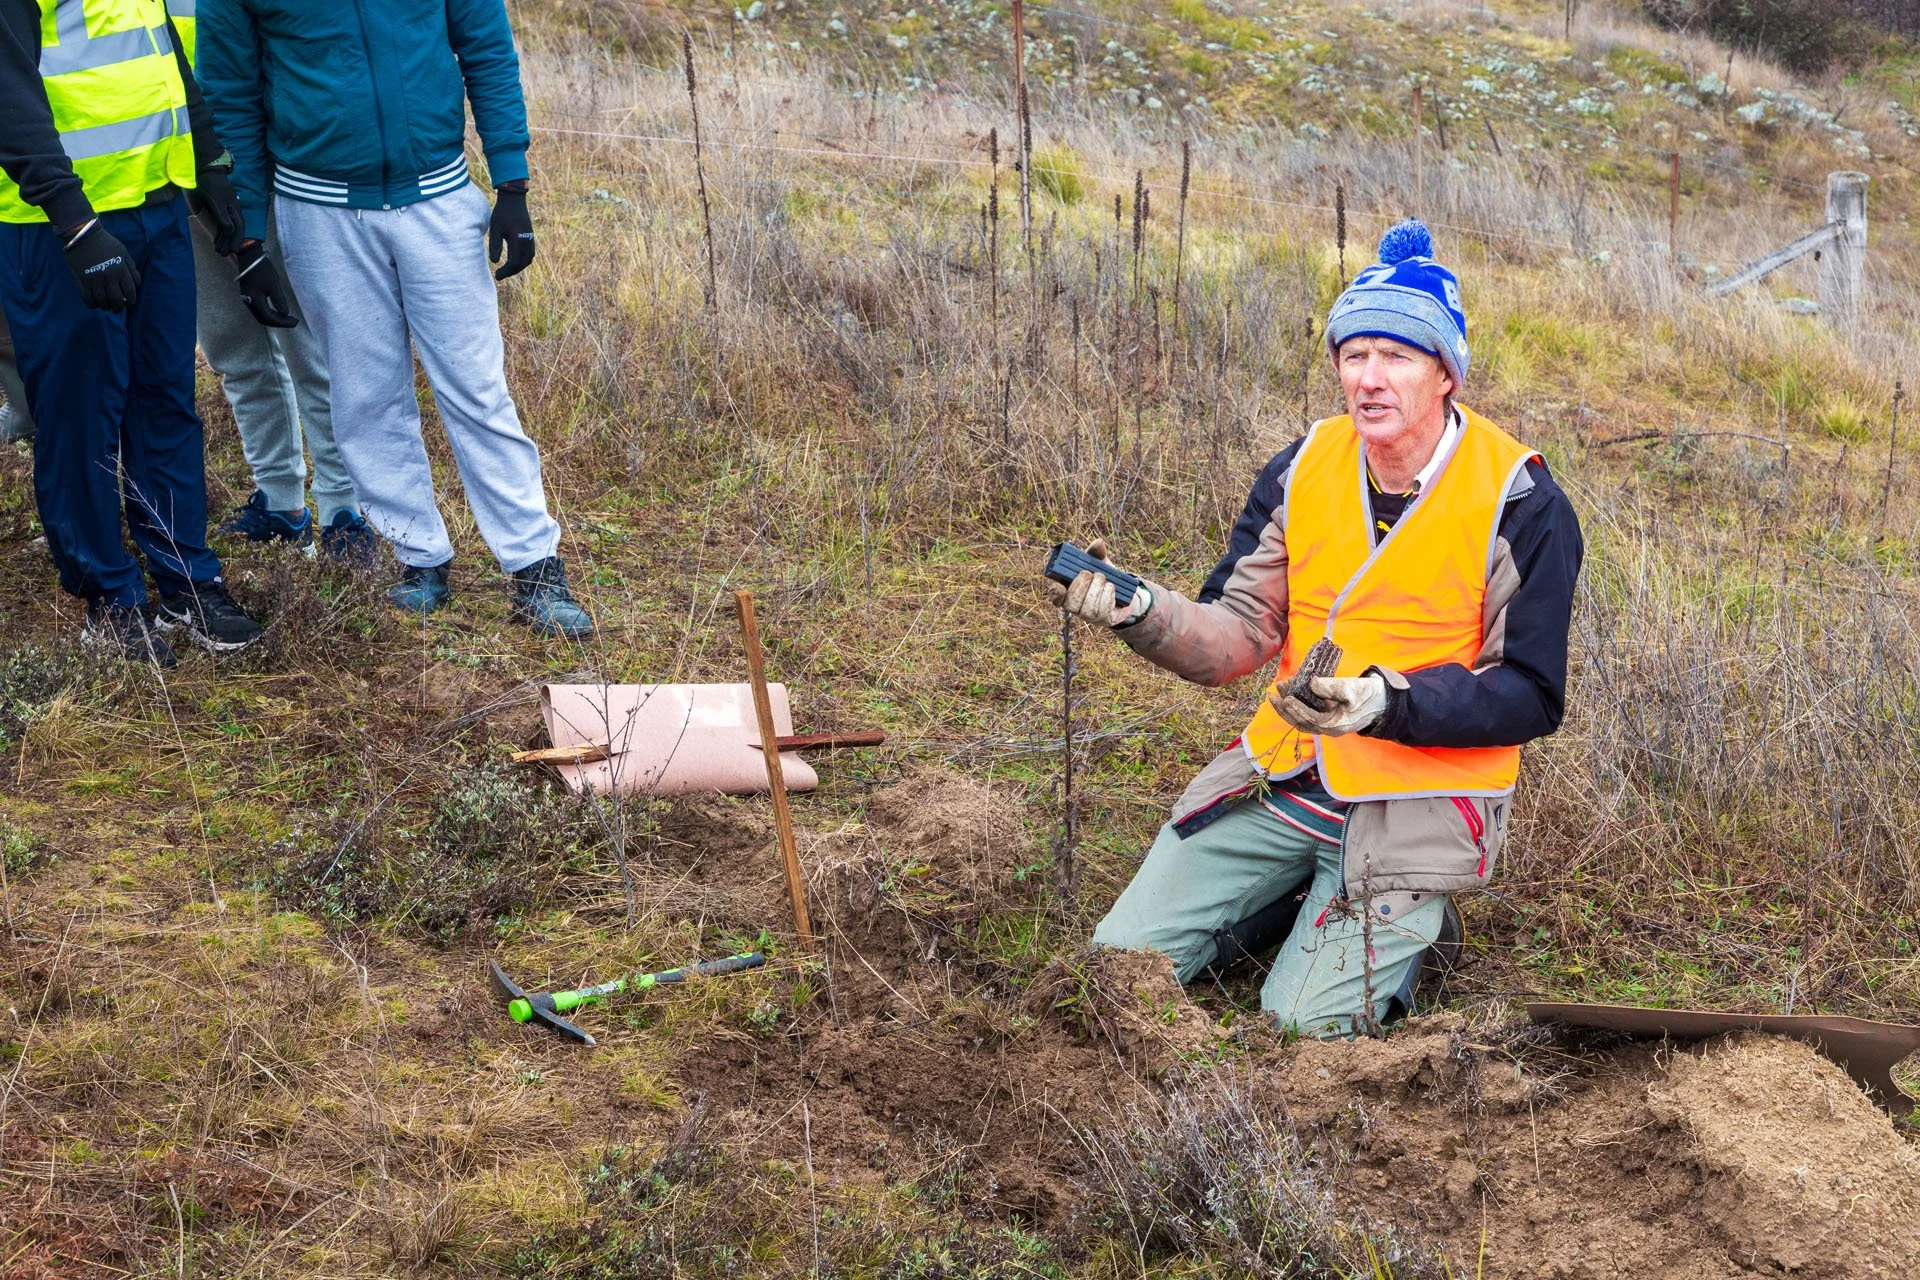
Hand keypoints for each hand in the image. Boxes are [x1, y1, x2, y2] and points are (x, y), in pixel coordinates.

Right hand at [62, 221, 139, 311]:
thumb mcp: (124, 253)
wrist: (83, 235)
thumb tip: (137, 285)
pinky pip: (87, 299)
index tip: (130, 302)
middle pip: (116, 300)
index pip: (130, 292)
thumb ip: (132, 269)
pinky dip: (93, 305)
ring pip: (102, 301)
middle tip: (118, 308)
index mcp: (120, 270)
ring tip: (107, 305)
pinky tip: (95, 303)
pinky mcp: (81, 280)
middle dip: (119, 307)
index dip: (132, 301)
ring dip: (106, 306)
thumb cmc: (106, 243)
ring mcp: (93, 280)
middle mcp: (108, 277)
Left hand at [187, 167, 245, 255]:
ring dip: (225, 239)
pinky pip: (224, 223)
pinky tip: (218, 237)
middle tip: (223, 254)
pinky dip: (221, 232)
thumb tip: (230, 232)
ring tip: (218, 249)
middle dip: (230, 243)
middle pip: (235, 231)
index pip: (238, 230)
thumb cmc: (211, 186)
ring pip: (230, 228)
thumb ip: (223, 217)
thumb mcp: (216, 202)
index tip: (233, 251)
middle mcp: (234, 212)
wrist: (209, 171)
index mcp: (234, 211)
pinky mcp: (222, 207)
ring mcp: (229, 209)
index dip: (236, 241)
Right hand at [234, 241, 299, 327]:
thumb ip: (279, 300)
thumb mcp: (273, 284)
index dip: (283, 322)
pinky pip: (259, 309)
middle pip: (264, 319)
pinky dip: (269, 313)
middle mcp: (248, 302)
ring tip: (287, 317)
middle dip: (279, 322)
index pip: (269, 318)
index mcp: (254, 301)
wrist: (249, 256)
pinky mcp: (248, 295)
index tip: (295, 322)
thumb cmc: (261, 269)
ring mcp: (247, 299)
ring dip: (274, 318)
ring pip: (261, 315)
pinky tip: (278, 311)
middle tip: (293, 321)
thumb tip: (284, 314)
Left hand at [488, 183, 533, 280]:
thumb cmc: (502, 213)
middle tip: (500, 275)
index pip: (514, 262)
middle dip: (512, 271)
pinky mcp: (531, 237)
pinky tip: (514, 261)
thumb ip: (495, 245)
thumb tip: (494, 262)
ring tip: (507, 270)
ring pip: (528, 260)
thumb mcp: (495, 228)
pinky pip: (530, 254)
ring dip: (518, 267)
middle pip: (522, 263)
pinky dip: (522, 261)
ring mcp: (531, 239)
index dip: (506, 271)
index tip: (497, 275)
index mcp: (518, 239)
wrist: (514, 199)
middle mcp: (527, 241)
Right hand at [1046, 537, 1150, 627]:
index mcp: (1068, 589)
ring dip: (1097, 589)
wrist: (1125, 590)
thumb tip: (1098, 543)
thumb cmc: (1105, 575)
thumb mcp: (1101, 562)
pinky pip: (1102, 611)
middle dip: (1082, 586)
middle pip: (1070, 603)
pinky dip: (1108, 595)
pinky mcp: (1102, 620)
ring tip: (1104, 579)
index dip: (1055, 593)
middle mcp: (1075, 605)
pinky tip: (1111, 588)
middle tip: (1092, 573)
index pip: (1055, 596)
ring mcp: (1088, 615)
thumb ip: (1096, 553)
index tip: (1060, 586)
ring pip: (1087, 608)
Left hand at [1272, 674, 1387, 736]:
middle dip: (1285, 709)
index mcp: (1335, 725)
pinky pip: (1307, 712)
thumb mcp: (1353, 688)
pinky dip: (1297, 702)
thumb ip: (1332, 687)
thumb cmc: (1368, 694)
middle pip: (1300, 722)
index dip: (1297, 709)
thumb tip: (1312, 683)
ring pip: (1301, 718)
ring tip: (1280, 688)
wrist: (1382, 699)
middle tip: (1274, 694)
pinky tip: (1292, 688)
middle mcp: (1327, 728)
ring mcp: (1326, 723)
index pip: (1310, 719)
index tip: (1286, 698)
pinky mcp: (1326, 715)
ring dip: (1288, 705)